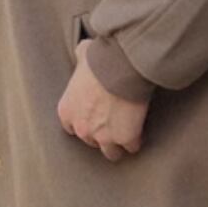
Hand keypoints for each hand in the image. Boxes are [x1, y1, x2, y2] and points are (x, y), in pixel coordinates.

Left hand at [57, 39, 149, 161]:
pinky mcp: (125, 139)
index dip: (83, 121)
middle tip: (111, 121)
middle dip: (100, 133)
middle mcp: (82, 129)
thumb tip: (82, 53)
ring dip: (117, 144)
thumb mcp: (81, 54)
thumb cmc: (99, 58)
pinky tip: (139, 131)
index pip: (70, 128)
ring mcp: (104, 137)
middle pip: (91, 141)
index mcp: (67, 111)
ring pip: (111, 153)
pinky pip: (132, 147)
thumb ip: (79, 60)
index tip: (92, 115)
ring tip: (125, 134)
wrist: (120, 66)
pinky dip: (136, 140)